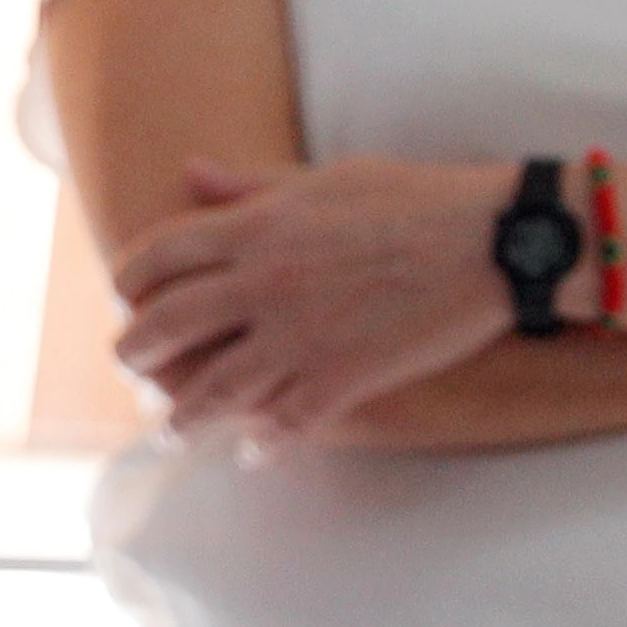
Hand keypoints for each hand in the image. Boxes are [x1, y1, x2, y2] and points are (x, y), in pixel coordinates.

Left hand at [112, 158, 514, 437]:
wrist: (496, 241)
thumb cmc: (418, 199)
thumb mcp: (327, 179)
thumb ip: (252, 184)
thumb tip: (189, 173)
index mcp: (256, 228)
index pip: (155, 256)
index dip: (130, 282)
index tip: (130, 299)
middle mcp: (262, 284)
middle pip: (162, 328)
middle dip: (136, 354)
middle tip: (136, 367)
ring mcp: (300, 336)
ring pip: (211, 391)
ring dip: (183, 416)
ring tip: (174, 427)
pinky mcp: (343, 378)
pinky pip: (283, 425)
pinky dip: (262, 445)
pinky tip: (255, 454)